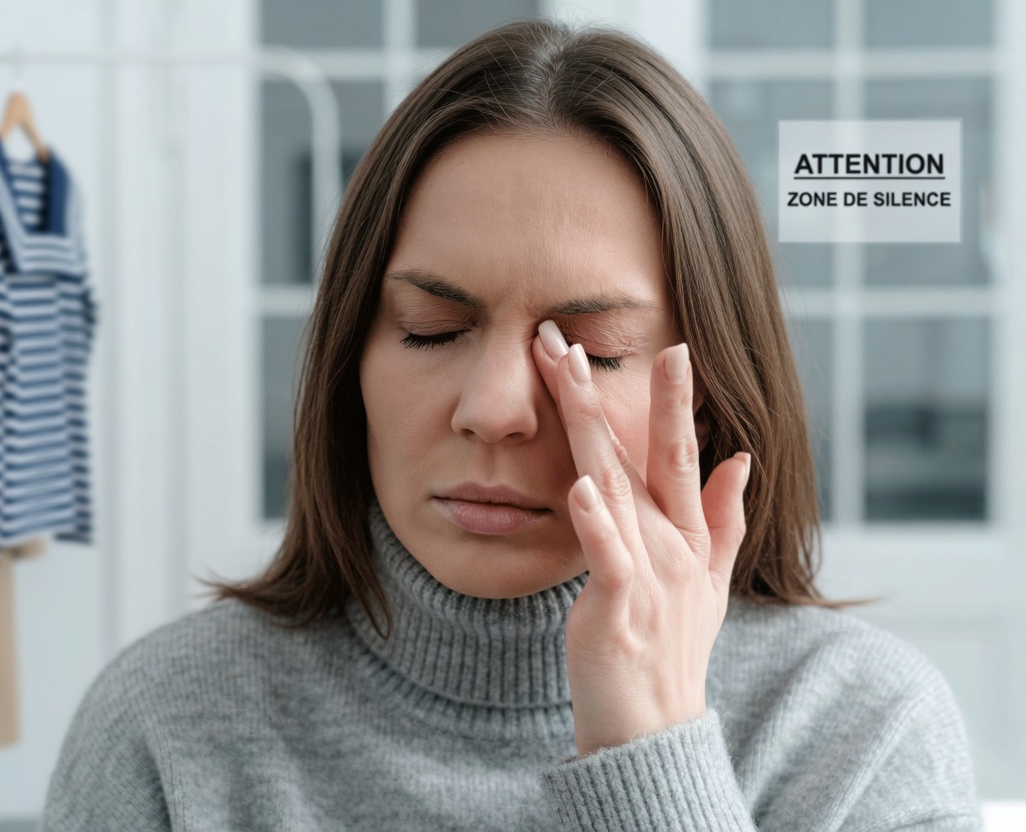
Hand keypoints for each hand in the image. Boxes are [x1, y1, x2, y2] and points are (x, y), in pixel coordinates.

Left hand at [532, 320, 750, 755]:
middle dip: (609, 392)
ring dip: (591, 428)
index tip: (664, 345)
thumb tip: (739, 457)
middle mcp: (671, 544)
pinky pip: (607, 559)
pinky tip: (583, 487)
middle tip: (572, 336)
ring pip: (616, 486)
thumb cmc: (671, 648)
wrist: (653, 726)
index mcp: (686, 534)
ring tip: (567, 375)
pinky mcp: (619, 609)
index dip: (668, 400)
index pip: (675, 453)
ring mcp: (648, 574)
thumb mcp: (708, 580)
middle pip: (642, 455)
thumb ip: (723, 517)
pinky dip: (597, 524)